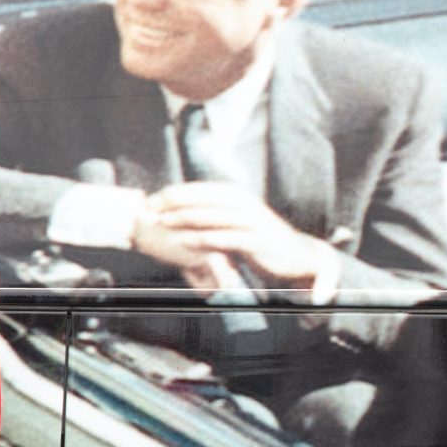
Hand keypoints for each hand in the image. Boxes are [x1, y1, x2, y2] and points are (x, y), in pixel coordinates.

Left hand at [133, 181, 335, 290]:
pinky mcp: (256, 242)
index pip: (200, 189)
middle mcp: (244, 204)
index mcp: (238, 195)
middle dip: (172, 202)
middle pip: (202, 198)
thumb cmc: (260, 239)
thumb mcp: (236, 222)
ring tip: (160, 223)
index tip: (150, 199)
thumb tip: (181, 209)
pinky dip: (202, 240)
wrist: (298, 257)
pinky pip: (224, 239)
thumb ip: (213, 214)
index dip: (174, 192)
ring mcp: (251, 222)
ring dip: (182, 219)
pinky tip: (183, 242)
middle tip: (148, 208)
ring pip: (211, 217)